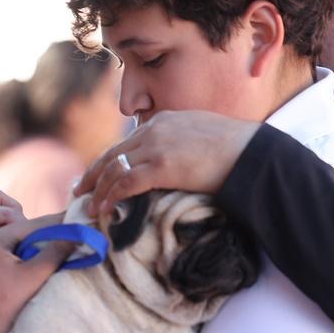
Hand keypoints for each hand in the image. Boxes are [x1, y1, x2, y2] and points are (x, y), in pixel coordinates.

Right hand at [0, 191, 25, 270]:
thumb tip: (4, 254)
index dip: (11, 225)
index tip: (15, 244)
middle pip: (7, 203)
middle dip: (17, 220)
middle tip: (19, 241)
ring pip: (10, 207)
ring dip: (18, 224)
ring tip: (18, 243)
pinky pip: (7, 214)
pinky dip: (15, 226)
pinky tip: (14, 243)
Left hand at [0, 213, 70, 332]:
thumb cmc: (7, 306)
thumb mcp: (35, 275)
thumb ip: (55, 251)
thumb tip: (75, 234)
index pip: (29, 225)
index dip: (54, 223)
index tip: (74, 217)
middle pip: (18, 235)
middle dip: (43, 235)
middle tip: (67, 232)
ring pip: (9, 248)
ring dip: (30, 248)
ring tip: (54, 248)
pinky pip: (0, 261)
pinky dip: (17, 261)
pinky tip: (33, 265)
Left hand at [75, 110, 261, 217]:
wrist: (252, 153)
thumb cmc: (237, 151)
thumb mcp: (202, 138)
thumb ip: (182, 145)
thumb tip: (174, 163)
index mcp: (164, 122)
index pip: (127, 143)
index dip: (108, 161)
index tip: (96, 176)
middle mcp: (155, 129)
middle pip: (113, 154)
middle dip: (94, 175)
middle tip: (80, 192)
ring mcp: (157, 146)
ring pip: (115, 169)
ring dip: (99, 190)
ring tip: (89, 207)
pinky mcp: (161, 166)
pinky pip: (125, 183)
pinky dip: (110, 197)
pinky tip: (104, 210)